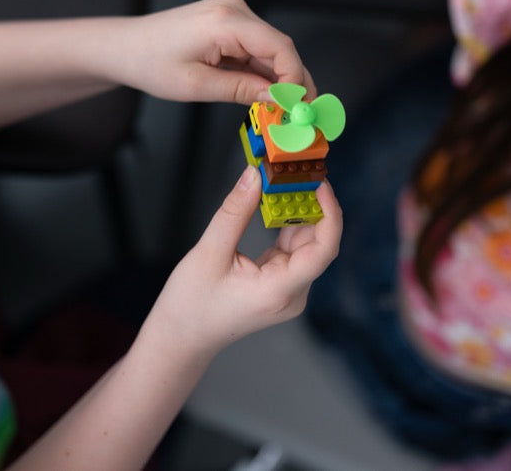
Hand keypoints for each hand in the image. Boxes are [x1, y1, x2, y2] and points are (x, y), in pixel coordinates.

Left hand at [114, 0, 315, 104]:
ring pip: (271, 50)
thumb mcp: (197, 85)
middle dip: (292, 82)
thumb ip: (242, 90)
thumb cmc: (150, 62)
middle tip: (299, 114)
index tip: (298, 107)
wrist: (125, 47)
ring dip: (278, 79)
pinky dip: (263, 71)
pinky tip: (264, 94)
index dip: (296, 79)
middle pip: (280, 48)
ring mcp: (233, 12)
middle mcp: (234, 9)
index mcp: (225, 20)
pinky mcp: (230, 21)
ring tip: (281, 110)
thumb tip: (279, 99)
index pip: (280, 47)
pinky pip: (256, 48)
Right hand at [146, 166, 341, 357]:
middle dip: (310, 206)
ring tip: (284, 181)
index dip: (329, 213)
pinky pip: (290, 251)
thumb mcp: (210, 253)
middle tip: (296, 172)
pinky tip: (275, 203)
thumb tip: (255, 176)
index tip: (319, 183)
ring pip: (304, 245)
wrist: (181, 338)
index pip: (323, 249)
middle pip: (317, 244)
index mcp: (280, 290)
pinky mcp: (278, 285)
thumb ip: (236, 212)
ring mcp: (287, 291)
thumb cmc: (191, 305)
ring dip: (296, 213)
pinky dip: (284, 226)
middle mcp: (292, 293)